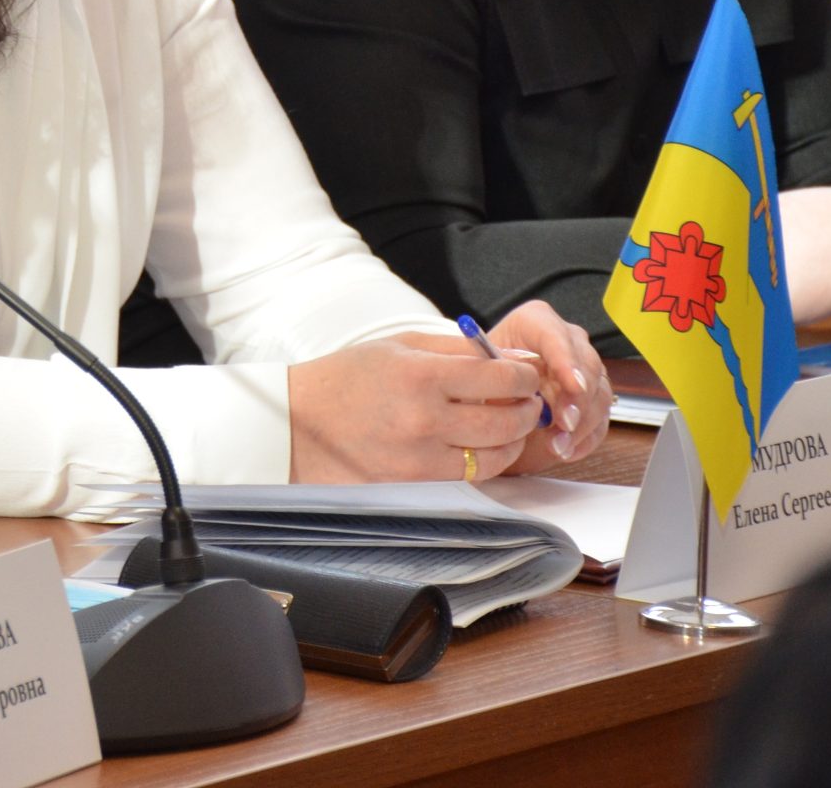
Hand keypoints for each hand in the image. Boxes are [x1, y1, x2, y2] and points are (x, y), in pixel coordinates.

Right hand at [287, 332, 542, 483]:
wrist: (299, 421)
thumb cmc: (348, 376)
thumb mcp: (400, 346)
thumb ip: (456, 350)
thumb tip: (510, 356)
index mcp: (421, 375)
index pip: (499, 378)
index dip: (525, 375)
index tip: (528, 372)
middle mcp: (425, 419)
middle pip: (505, 420)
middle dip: (529, 408)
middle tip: (531, 399)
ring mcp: (420, 456)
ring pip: (495, 455)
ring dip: (515, 439)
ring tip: (513, 424)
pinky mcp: (414, 483)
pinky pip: (469, 475)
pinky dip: (487, 460)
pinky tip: (486, 446)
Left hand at [484, 301, 611, 469]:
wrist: (488, 396)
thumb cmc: (483, 379)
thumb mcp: (482, 374)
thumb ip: (500, 376)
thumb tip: (521, 387)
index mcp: (535, 322)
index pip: (555, 335)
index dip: (566, 360)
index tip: (572, 386)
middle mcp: (566, 340)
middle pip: (586, 365)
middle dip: (577, 398)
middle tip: (564, 424)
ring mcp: (583, 369)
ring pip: (599, 393)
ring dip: (581, 424)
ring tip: (557, 446)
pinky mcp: (592, 398)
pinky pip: (600, 418)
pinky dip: (585, 438)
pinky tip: (566, 451)